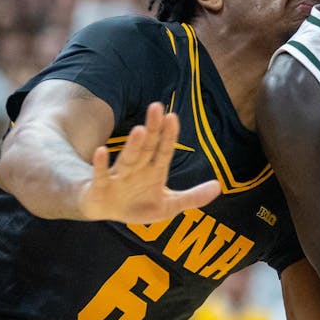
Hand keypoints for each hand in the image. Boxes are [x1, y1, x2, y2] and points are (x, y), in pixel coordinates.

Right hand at [79, 102, 220, 222]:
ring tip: (140, 130)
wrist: (106, 212)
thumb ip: (193, 197)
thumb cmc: (138, 204)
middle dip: (153, 129)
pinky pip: (101, 175)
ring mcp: (119, 177)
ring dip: (134, 145)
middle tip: (157, 106)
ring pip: (128, 158)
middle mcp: (137, 169)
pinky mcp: (101, 188)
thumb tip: (218, 187)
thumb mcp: (169, 206)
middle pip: (147, 147)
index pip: (164, 150)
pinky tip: (100, 151)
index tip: (173, 117)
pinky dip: (101, 165)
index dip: (169, 135)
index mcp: (154, 170)